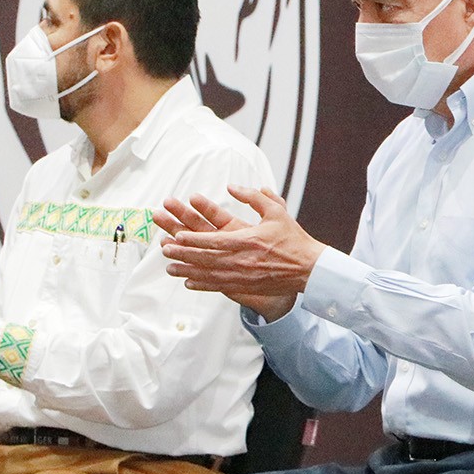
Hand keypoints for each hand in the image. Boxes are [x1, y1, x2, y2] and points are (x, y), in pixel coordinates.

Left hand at [158, 186, 323, 319]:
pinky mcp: (245, 286)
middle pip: (204, 258)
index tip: (176, 236)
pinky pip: (218, 286)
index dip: (191, 239)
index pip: (211, 240)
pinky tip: (189, 283)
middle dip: (182, 254)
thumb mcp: (276, 211)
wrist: (308, 268)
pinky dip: (201, 285)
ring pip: (207, 274)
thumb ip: (253, 196)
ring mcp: (241, 275)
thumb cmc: (293, 239)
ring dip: (186, 271)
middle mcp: (240, 260)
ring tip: (170, 268)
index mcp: (246, 240)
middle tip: (165, 250)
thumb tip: (232, 187)